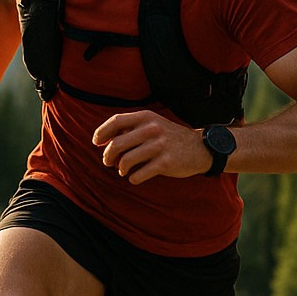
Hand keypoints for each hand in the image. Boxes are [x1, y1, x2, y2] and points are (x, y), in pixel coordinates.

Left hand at [92, 111, 209, 183]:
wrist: (200, 148)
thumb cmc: (170, 138)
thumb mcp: (153, 124)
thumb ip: (132, 129)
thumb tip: (104, 141)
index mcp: (146, 117)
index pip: (115, 121)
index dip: (101, 132)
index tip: (96, 142)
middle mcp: (152, 129)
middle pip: (117, 144)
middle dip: (108, 156)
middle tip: (108, 162)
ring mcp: (159, 146)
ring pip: (126, 161)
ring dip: (120, 169)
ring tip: (123, 171)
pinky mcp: (166, 163)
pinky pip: (138, 174)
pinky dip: (133, 178)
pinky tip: (135, 177)